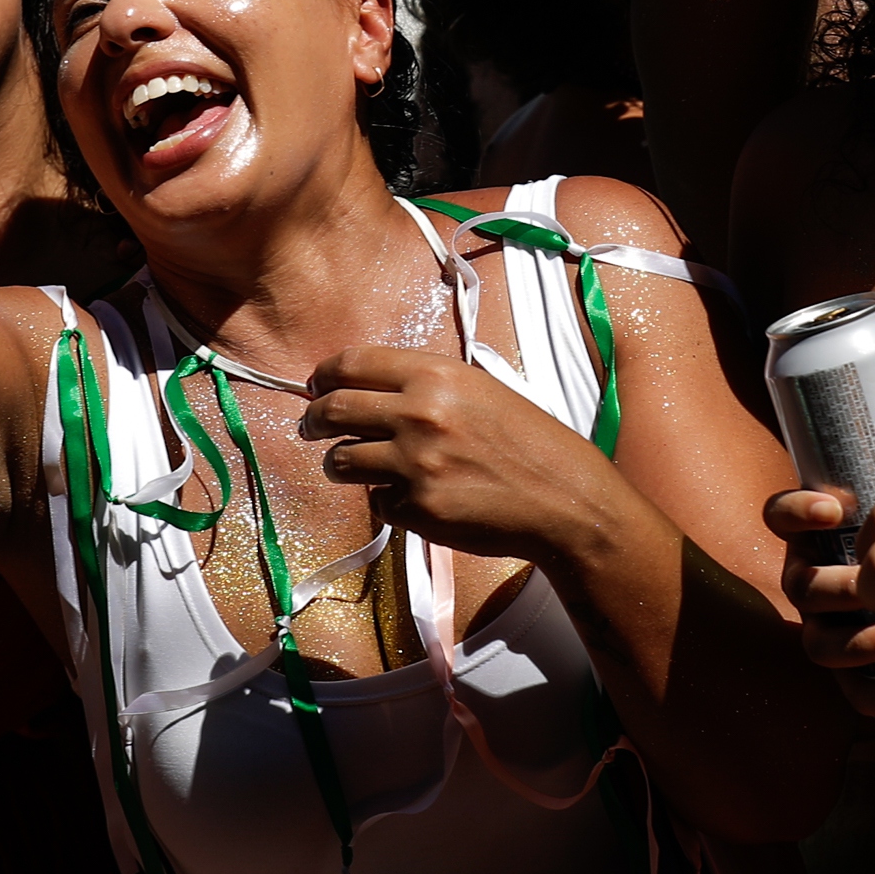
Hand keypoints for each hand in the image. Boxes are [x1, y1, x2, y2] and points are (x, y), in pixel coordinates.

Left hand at [299, 345, 644, 572]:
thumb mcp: (480, 390)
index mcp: (435, 375)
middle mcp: (418, 414)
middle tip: (310, 427)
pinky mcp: (417, 508)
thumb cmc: (528, 441)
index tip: (315, 385)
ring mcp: (415, 464)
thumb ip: (424, 386)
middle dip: (313, 420)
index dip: (325, 375)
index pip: (352, 364)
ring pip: (341, 460)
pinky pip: (378, 502)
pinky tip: (415, 497)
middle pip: (333, 410)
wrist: (564, 498)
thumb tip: (367, 389)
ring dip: (340, 464)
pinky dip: (387, 501)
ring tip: (354, 466)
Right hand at [764, 487, 874, 717]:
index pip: (780, 516)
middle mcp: (814, 583)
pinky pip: (853, 691)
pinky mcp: (856, 672)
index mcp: (816, 539)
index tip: (834, 510)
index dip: (796, 513)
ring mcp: (831, 630)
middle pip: (802, 589)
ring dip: (857, 643)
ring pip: (819, 645)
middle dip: (840, 590)